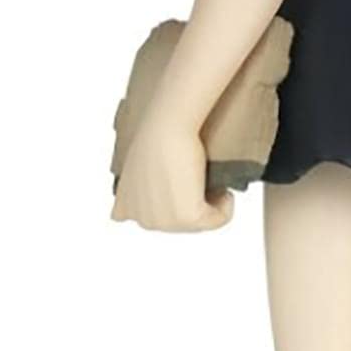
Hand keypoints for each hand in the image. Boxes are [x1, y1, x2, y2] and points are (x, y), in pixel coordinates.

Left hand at [111, 111, 233, 232]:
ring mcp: (163, 222)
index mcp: (125, 208)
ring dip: (211, 205)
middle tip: (199, 179)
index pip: (155, 217)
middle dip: (194, 204)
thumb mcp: (137, 167)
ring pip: (198, 223)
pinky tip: (223, 190)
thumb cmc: (155, 137)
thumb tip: (160, 197)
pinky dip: (225, 207)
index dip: (176, 198)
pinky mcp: (188, 218)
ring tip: (209, 182)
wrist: (167, 127)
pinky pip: (217, 220)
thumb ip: (143, 188)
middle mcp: (142, 220)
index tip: (183, 180)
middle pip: (180, 223)